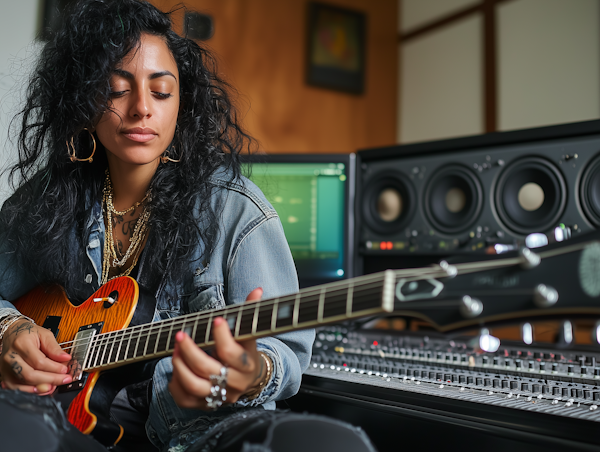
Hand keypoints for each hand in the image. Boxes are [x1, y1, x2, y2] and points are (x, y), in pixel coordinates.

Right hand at [0, 319, 71, 394]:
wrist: (12, 333)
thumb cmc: (28, 333)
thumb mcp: (44, 334)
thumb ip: (54, 347)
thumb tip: (66, 358)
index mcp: (22, 344)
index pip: (39, 361)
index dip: (54, 368)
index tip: (65, 370)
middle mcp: (11, 357)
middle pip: (30, 375)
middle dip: (50, 380)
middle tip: (64, 379)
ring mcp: (6, 368)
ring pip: (23, 384)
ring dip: (41, 388)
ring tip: (54, 386)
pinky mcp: (5, 375)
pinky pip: (16, 388)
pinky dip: (30, 391)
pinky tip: (41, 389)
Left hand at [169, 288, 268, 409]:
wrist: (250, 379)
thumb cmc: (246, 350)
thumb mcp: (250, 333)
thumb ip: (251, 311)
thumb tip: (258, 290)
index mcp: (247, 364)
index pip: (232, 353)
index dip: (223, 336)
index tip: (216, 320)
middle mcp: (235, 383)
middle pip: (209, 370)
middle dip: (191, 351)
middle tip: (181, 335)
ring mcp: (220, 396)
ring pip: (195, 386)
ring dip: (180, 366)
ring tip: (175, 350)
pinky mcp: (207, 404)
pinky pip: (185, 399)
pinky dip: (175, 383)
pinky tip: (176, 368)